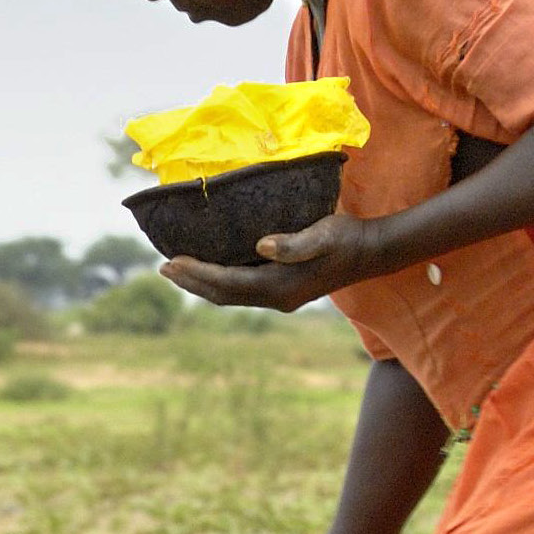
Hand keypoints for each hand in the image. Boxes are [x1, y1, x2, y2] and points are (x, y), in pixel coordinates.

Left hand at [162, 208, 379, 314]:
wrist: (372, 251)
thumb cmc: (347, 238)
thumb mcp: (324, 234)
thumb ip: (295, 243)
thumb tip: (262, 246)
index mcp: (281, 286)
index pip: (228, 283)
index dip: (198, 274)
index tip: (171, 261)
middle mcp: (276, 298)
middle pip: (223, 295)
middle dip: (192, 282)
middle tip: (162, 267)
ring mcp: (280, 297)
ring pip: (230, 295)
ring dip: (202, 284)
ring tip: (176, 270)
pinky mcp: (283, 290)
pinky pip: (241, 290)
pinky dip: (219, 282)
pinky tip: (210, 269)